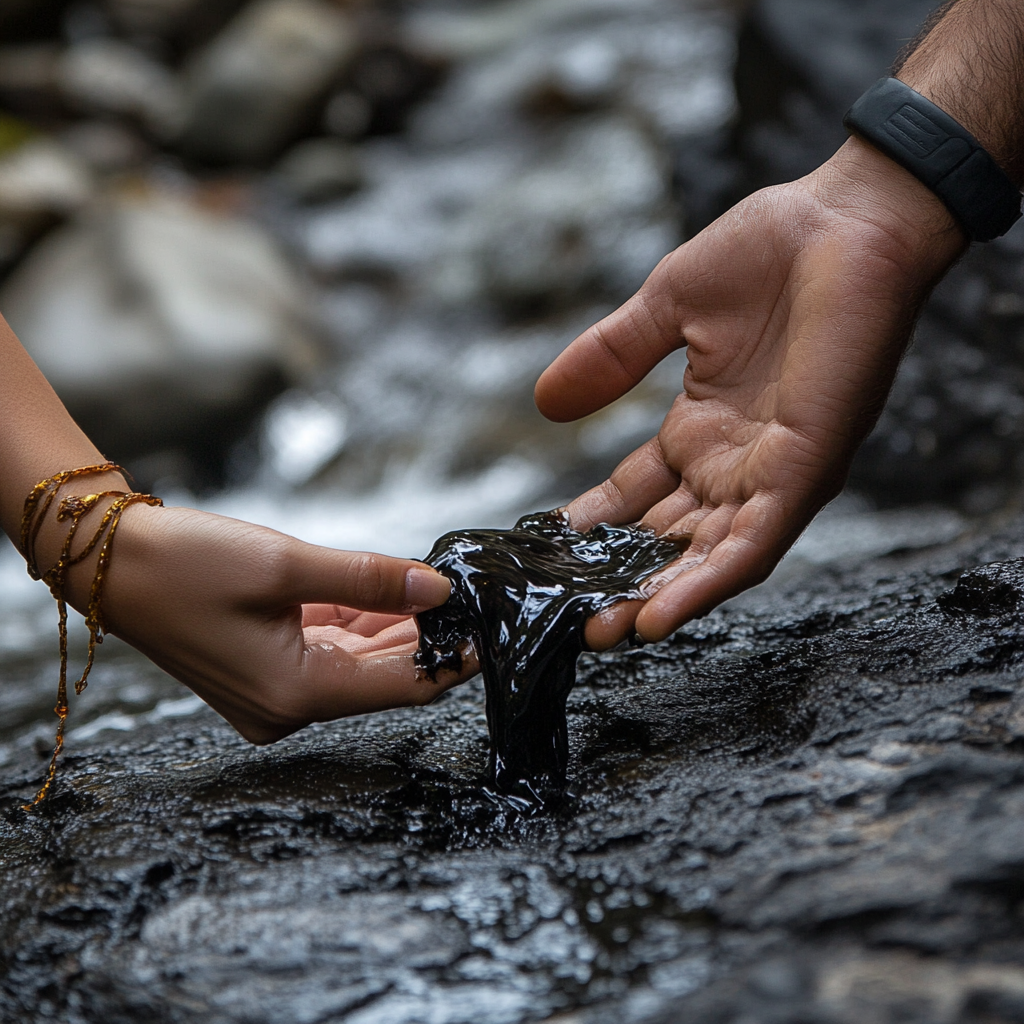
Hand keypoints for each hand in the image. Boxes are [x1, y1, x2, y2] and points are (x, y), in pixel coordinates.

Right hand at [66, 502, 468, 743]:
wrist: (110, 562)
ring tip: (436, 587)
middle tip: (470, 599)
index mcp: (296, 695)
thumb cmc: (187, 564)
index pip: (401, 687)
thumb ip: (370, 579)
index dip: (450, 660)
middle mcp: (288, 707)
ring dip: (395, 626)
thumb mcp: (288, 566)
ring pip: (359, 660)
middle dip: (427, 637)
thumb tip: (438, 586)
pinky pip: (329, 649)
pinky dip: (359, 621)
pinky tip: (390, 591)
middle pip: (382, 676)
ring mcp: (275, 692)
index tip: (490, 631)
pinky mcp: (265, 669)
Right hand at [536, 138, 966, 646]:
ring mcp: (770, 472)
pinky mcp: (804, 470)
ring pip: (707, 556)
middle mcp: (735, 462)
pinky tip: (657, 616)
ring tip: (602, 632)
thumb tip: (544, 402)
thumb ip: (610, 358)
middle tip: (565, 611)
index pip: (635, 495)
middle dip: (619, 576)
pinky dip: (706, 583)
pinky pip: (752, 543)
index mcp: (702, 428)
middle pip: (666, 537)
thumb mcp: (666, 307)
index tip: (544, 552)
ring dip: (656, 597)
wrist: (849, 217)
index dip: (592, 527)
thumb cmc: (771, 251)